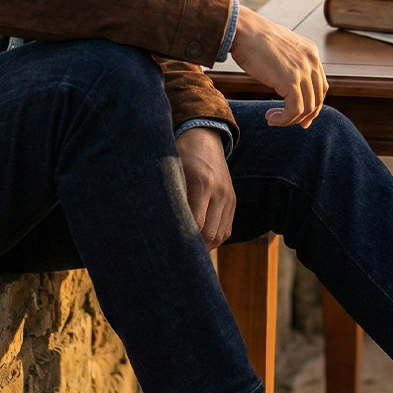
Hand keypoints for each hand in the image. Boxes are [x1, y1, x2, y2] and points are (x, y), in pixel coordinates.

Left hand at [175, 127, 235, 249]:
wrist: (204, 138)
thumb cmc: (181, 154)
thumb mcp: (172, 171)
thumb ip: (169, 196)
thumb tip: (159, 225)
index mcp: (203, 183)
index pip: (197, 223)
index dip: (184, 239)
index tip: (170, 247)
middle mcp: (219, 192)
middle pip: (210, 233)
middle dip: (194, 247)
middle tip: (176, 254)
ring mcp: (229, 197)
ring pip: (220, 235)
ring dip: (206, 245)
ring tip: (189, 250)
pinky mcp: (233, 200)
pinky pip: (227, 228)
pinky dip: (215, 238)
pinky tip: (201, 239)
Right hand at [230, 5, 327, 127]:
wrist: (242, 30)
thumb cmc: (253, 40)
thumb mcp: (281, 50)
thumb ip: (290, 65)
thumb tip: (288, 88)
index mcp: (311, 52)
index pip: (321, 86)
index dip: (313, 104)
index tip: (301, 117)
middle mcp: (311, 61)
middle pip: (317, 98)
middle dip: (304, 115)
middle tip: (287, 122)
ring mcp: (302, 70)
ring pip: (307, 107)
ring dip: (290, 119)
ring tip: (272, 118)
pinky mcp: (290, 80)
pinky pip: (295, 109)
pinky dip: (284, 120)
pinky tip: (270, 118)